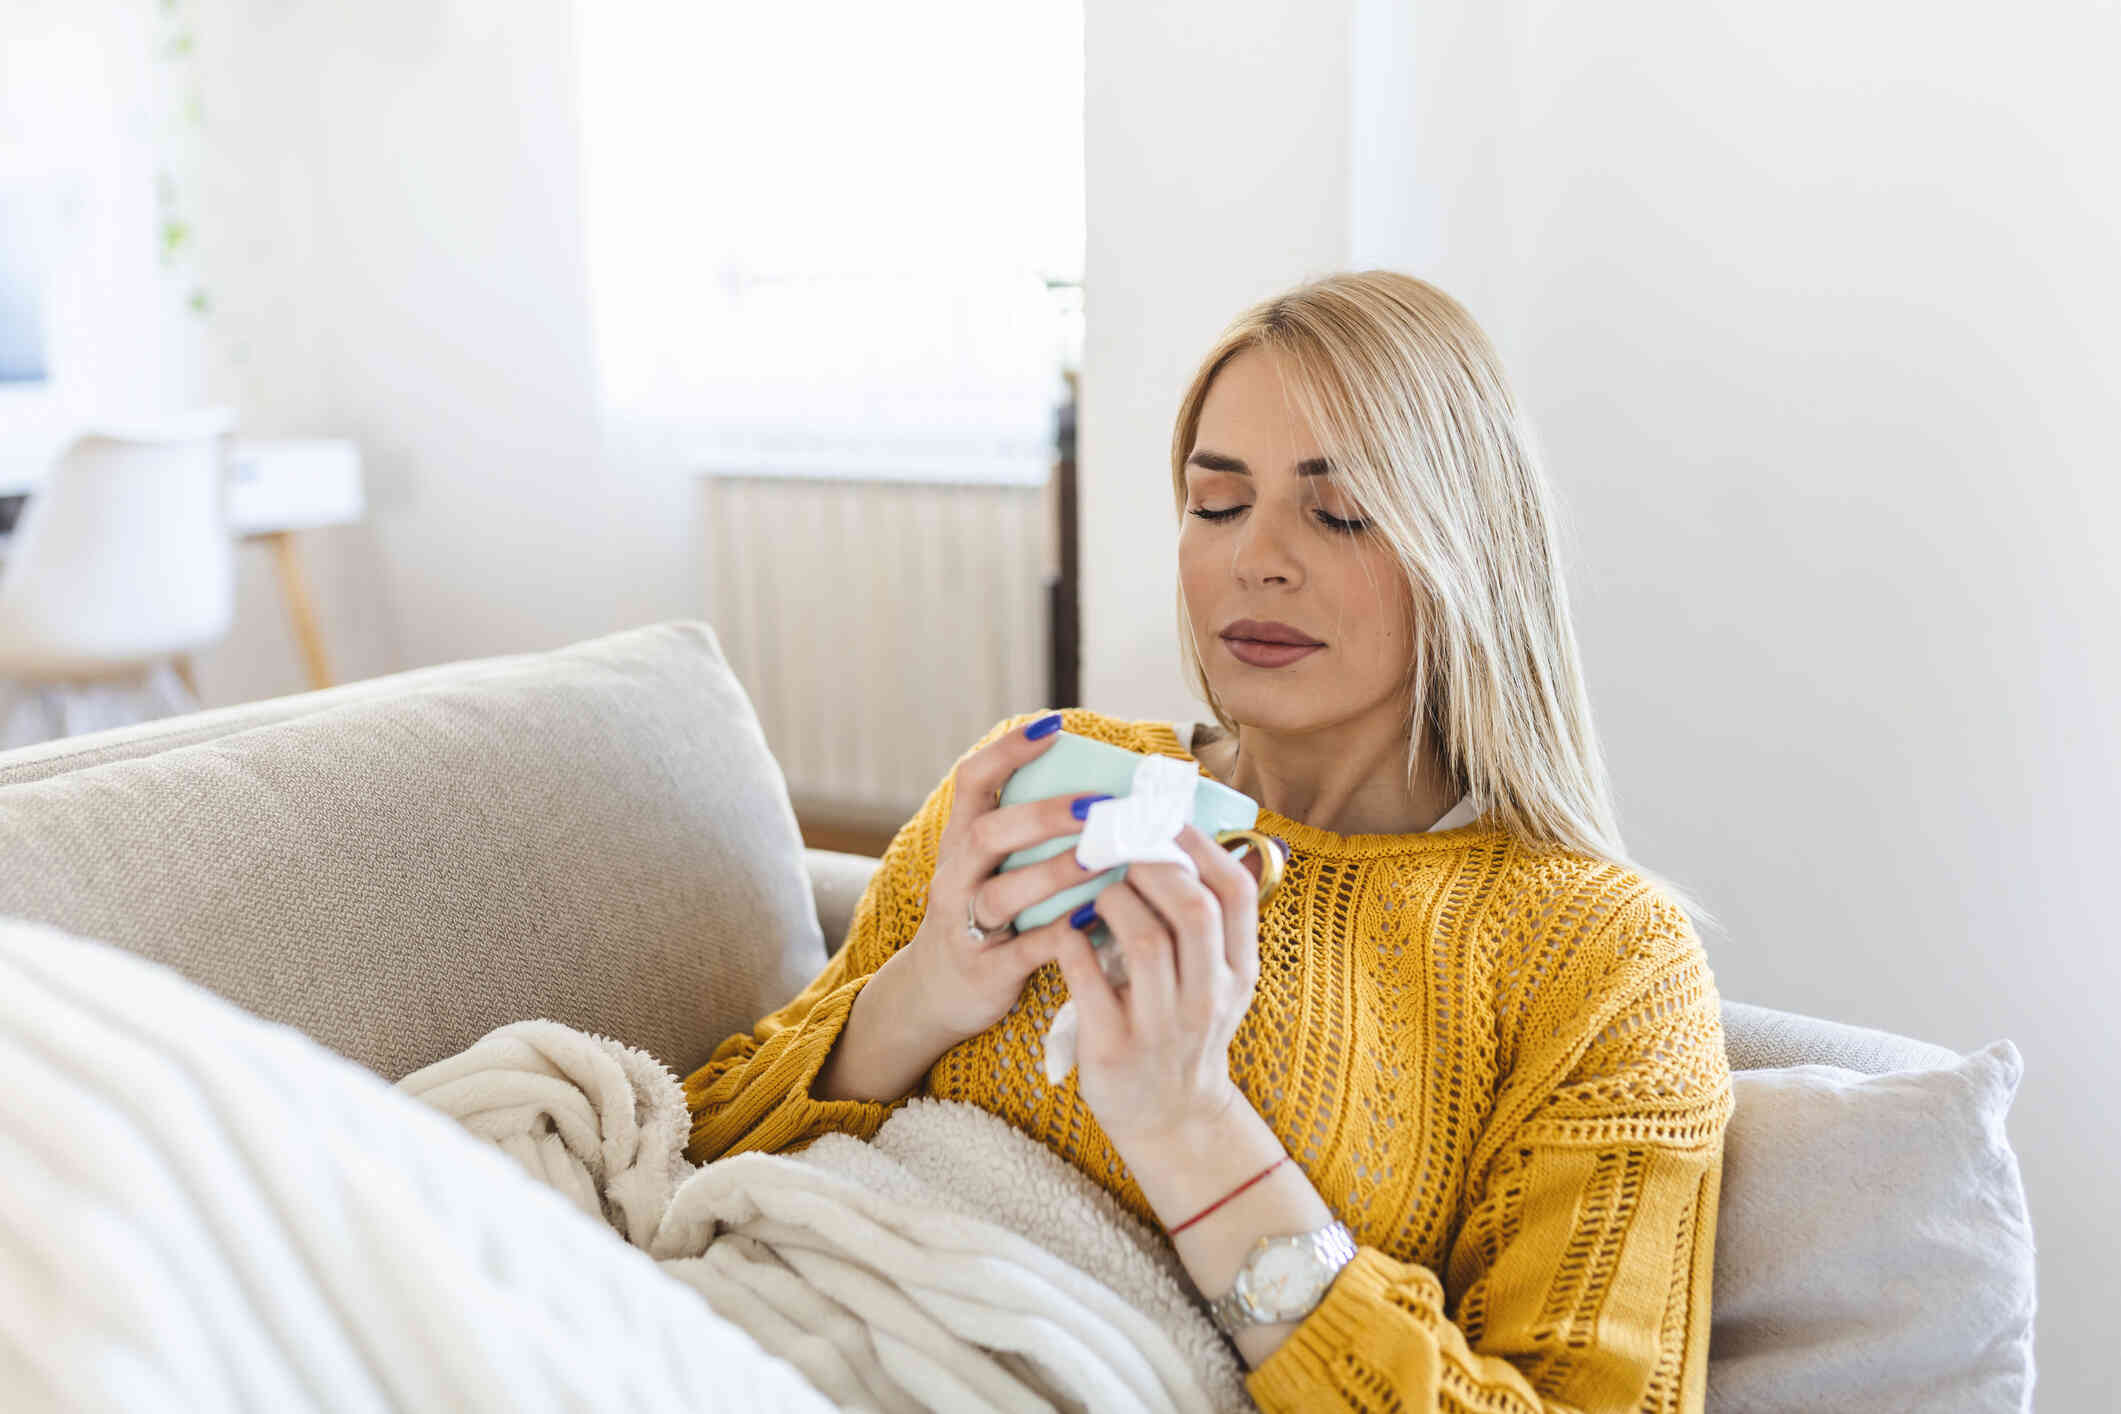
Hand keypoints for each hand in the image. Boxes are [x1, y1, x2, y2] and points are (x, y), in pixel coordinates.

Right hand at [900, 714, 1111, 1045]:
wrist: (932, 996)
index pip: (971, 781)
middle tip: (1097, 803)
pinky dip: (1060, 934)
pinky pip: (1024, 950)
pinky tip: (1097, 917)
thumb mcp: (988, 869)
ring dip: (1055, 871)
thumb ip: (1027, 835)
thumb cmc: (983, 918)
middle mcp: (955, 878)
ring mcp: (965, 926)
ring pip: (1001, 893)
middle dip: (1042, 815)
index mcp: (959, 843)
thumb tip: (1104, 790)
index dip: (1007, 751)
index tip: (1053, 725)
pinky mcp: (985, 972)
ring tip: (1101, 856)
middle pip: (987, 834)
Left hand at [1031, 824, 1264, 1147]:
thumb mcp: (1219, 979)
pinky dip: (1071, 941)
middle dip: (1151, 864)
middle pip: (1193, 909)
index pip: (1235, 892)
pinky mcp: (1113, 1047)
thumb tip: (1208, 837)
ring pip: (1144, 940)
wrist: (1169, 1117)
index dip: (1198, 845)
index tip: (1163, 817)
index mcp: (1238, 971)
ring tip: (1096, 889)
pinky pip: (1087, 977)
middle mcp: (1208, 997)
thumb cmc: (1184, 1028)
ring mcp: (1162, 1026)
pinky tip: (1064, 929)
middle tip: (1119, 845)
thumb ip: (1216, 920)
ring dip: (1112, 899)